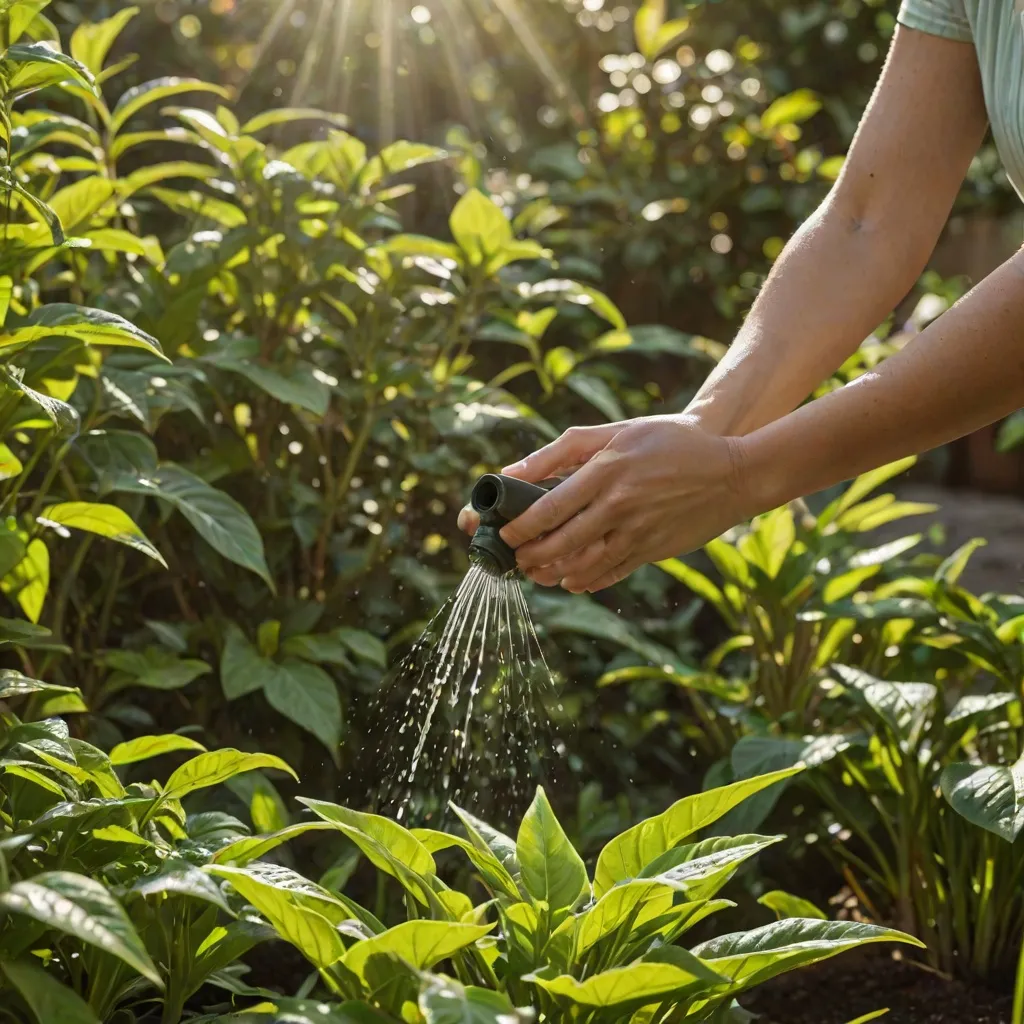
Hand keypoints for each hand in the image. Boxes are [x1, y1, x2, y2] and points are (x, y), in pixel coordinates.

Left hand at [498, 415, 752, 592]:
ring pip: (584, 564)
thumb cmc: (669, 442)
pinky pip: (612, 573)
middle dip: (531, 555)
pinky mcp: (652, 551)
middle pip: (561, 542)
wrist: (732, 471)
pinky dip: (587, 582)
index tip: (506, 534)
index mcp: (606, 470)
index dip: (522, 527)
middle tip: (516, 558)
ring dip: (553, 574)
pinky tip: (572, 581)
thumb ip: (564, 449)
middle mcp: (619, 504)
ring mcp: (637, 531)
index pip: (550, 507)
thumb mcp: (618, 431)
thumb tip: (514, 469)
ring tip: (537, 574)